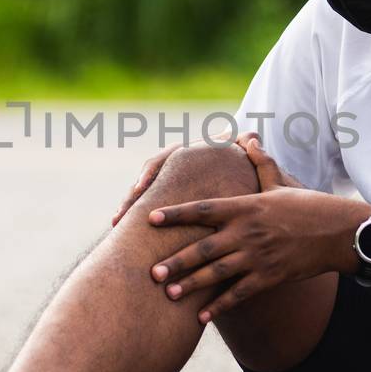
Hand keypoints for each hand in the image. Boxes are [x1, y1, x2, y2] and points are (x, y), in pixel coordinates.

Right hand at [111, 129, 252, 225]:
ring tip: (117, 226)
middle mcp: (169, 168)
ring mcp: (164, 183)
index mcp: (182, 155)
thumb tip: (253, 135)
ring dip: (128, 211)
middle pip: (143, 183)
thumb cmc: (235, 159)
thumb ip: (245, 143)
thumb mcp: (240, 151)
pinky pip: (145, 209)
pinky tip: (124, 236)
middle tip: (120, 216)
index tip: (140, 188)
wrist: (228, 168)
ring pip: (139, 197)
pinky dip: (135, 221)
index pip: (159, 162)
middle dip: (131, 199)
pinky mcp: (165, 199)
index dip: (148, 175)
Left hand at [148, 136, 362, 322]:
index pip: (203, 209)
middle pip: (203, 248)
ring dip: (191, 285)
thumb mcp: (281, 183)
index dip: (176, 214)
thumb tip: (248, 139)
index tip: (150, 219)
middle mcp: (247, 232)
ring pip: (217, 273)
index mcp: (245, 207)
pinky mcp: (270, 277)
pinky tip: (201, 316)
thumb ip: (260, 163)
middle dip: (175, 261)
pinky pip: (239, 294)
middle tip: (150, 272)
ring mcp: (258, 256)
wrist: (339, 233)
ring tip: (168, 294)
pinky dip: (219, 306)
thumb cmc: (308, 206)